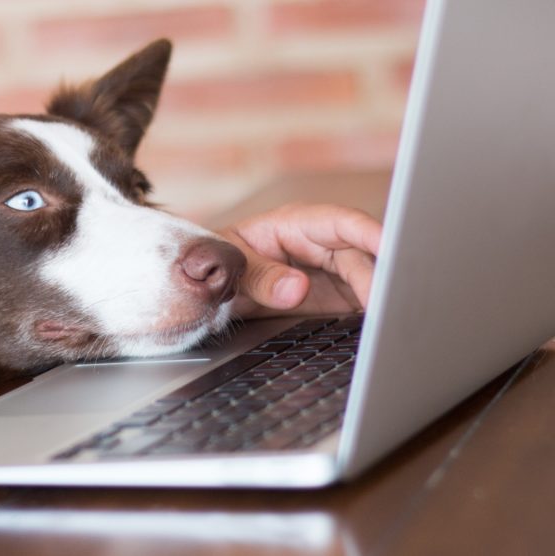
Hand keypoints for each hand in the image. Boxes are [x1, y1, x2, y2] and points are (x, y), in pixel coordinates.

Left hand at [219, 204, 381, 318]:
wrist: (212, 286)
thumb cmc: (223, 263)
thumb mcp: (234, 267)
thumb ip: (261, 277)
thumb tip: (296, 289)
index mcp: (298, 224)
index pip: (341, 223)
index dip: (369, 232)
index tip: (391, 247)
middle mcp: (323, 245)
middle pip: (362, 258)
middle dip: (379, 279)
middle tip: (388, 306)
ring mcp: (333, 272)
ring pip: (368, 282)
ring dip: (381, 300)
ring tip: (390, 322)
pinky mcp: (336, 297)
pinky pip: (361, 303)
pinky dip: (371, 316)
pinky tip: (380, 332)